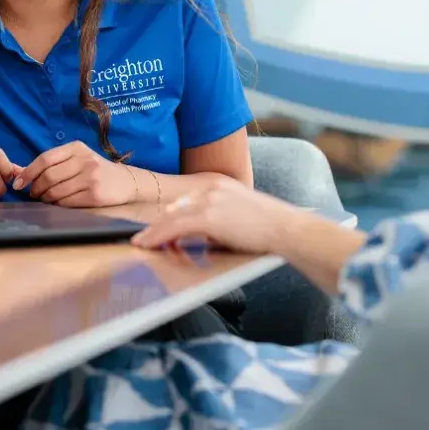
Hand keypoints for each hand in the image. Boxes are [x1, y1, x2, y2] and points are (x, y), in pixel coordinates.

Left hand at [14, 142, 136, 206]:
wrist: (126, 182)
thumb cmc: (95, 170)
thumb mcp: (77, 158)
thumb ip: (53, 163)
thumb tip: (19, 173)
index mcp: (77, 148)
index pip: (45, 159)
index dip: (28, 173)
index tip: (18, 184)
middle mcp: (84, 160)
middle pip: (48, 176)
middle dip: (36, 188)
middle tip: (34, 193)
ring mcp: (91, 178)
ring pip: (55, 191)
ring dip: (46, 198)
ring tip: (47, 198)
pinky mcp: (95, 195)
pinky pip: (66, 202)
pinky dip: (58, 204)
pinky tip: (59, 203)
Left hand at [130, 177, 307, 254]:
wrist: (287, 228)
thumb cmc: (269, 228)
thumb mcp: (240, 214)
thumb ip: (218, 217)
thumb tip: (196, 232)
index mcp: (219, 184)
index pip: (185, 201)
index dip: (169, 217)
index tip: (158, 228)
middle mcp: (211, 188)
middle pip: (174, 207)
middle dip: (158, 225)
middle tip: (144, 239)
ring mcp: (209, 200)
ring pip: (170, 217)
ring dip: (153, 233)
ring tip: (141, 243)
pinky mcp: (208, 216)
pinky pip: (174, 227)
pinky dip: (157, 236)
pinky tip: (147, 244)